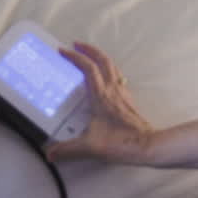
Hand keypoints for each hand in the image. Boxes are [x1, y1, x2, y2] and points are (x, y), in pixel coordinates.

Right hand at [45, 42, 154, 164]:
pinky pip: (118, 76)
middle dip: (89, 49)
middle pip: (103, 60)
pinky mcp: (128, 99)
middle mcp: (113, 89)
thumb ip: (67, 149)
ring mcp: (122, 93)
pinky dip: (109, 70)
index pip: (88, 68)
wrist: (147, 146)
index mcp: (101, 95)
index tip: (63, 51)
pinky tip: (105, 77)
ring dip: (100, 57)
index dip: (74, 57)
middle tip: (77, 44)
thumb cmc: (121, 142)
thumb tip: (50, 154)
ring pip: (112, 66)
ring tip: (90, 55)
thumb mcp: (89, 146)